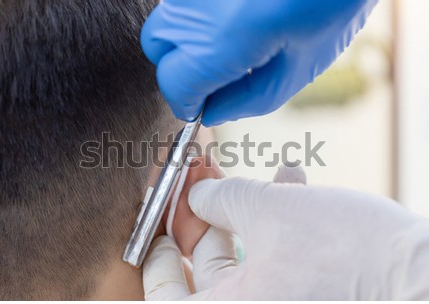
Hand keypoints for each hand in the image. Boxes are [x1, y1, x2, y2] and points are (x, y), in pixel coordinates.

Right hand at [141, 0, 377, 125]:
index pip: (171, 83)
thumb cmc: (328, 7)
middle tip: (210, 76)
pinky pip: (184, 2)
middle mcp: (196, 5)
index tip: (198, 108)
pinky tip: (229, 19)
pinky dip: (196, 17)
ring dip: (184, 39)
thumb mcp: (291, 73)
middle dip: (176, 67)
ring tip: (227, 43)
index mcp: (220, 39)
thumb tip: (209, 112)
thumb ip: (243, 102)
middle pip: (156, 46)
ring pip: (166, 19)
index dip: (184, 102)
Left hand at [143, 168, 428, 299]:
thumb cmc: (347, 253)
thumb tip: (197, 193)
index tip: (158, 212)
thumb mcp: (272, 211)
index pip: (165, 289)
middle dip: (205, 212)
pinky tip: (289, 182)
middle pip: (205, 266)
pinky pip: (276, 259)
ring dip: (243, 209)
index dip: (156, 246)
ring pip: (244, 255)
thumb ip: (222, 199)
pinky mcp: (305, 296)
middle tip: (203, 176)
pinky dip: (276, 223)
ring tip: (246, 172)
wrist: (423, 278)